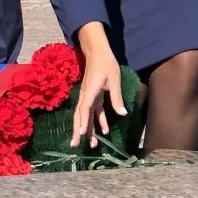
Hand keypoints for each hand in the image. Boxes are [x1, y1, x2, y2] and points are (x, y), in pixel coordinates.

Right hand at [71, 23, 126, 148]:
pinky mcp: (92, 96)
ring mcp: (88, 96)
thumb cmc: (106, 63)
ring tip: (89, 144)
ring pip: (84, 115)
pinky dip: (95, 122)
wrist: (97, 52)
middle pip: (79, 115)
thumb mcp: (114, 79)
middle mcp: (86, 95)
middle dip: (78, 130)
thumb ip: (117, 97)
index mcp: (90, 91)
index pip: (85, 108)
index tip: (81, 133)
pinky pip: (92, 112)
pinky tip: (102, 132)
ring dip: (86, 129)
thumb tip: (122, 114)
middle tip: (75, 145)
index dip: (83, 121)